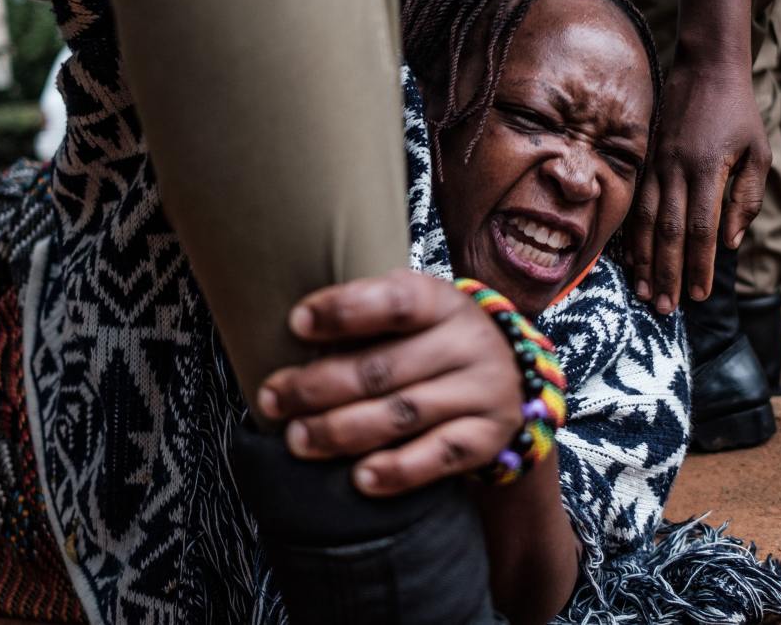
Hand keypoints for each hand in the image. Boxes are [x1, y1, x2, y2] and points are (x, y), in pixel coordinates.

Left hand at [257, 269, 522, 496]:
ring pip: (403, 414)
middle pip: (384, 368)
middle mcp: (467, 343)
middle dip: (318, 386)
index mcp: (441, 302)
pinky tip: (359, 478)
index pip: (394, 302)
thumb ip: (365, 317)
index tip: (296, 324)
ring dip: (341, 431)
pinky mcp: (488, 437)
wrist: (506, 376)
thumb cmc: (430, 341)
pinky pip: (439, 457)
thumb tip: (291, 336)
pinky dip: (397, 470)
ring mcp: (482, 392)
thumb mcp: (411, 314)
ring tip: (298, 439)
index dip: (343, 312)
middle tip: (274, 398)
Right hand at [627, 60, 768, 313]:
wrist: (707, 67)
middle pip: (669, 232)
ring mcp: (656, 163)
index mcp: (709, 170)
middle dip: (668, 274)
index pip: (703, 229)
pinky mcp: (644, 157)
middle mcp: (677, 169)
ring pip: (645, 221)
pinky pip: (634, 202)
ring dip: (644, 260)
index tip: (699, 295)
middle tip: (665, 308)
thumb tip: (730, 243)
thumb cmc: (739, 112)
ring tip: (644, 291)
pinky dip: (630, 233)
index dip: (700, 266)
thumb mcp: (760, 152)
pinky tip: (629, 256)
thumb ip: (747, 198)